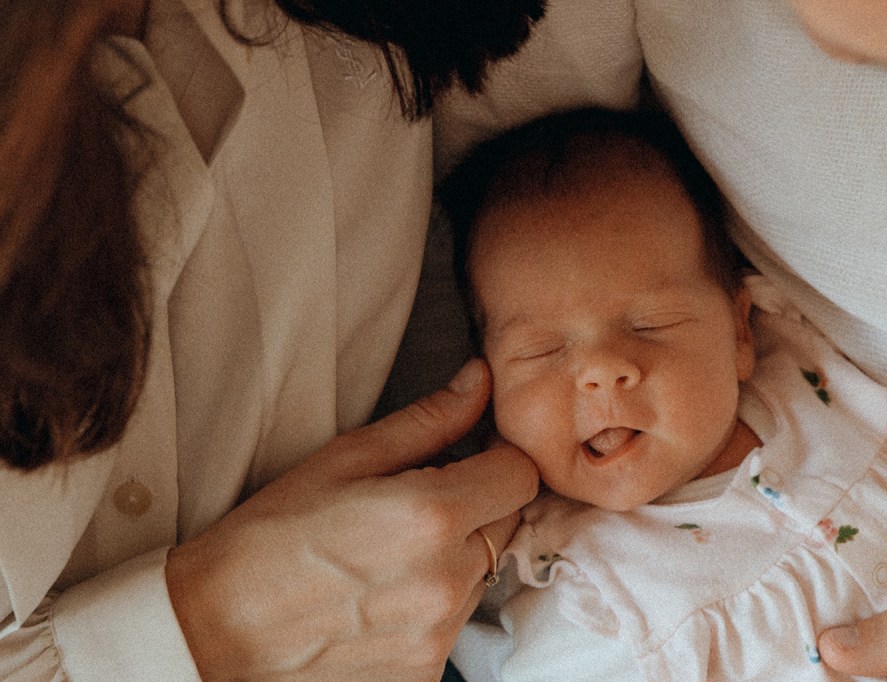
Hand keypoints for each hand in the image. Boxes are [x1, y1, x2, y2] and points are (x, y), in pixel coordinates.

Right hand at [166, 359, 538, 680]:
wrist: (214, 633)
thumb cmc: (269, 536)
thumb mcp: (343, 459)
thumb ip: (428, 420)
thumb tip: (481, 381)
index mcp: (431, 516)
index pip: (520, 475)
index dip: (497, 459)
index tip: (469, 458)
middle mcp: (446, 581)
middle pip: (506, 524)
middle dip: (477, 505)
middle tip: (415, 505)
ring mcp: (438, 636)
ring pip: (481, 575)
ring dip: (455, 558)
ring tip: (388, 556)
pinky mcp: (425, 674)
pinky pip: (454, 625)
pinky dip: (431, 607)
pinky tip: (381, 599)